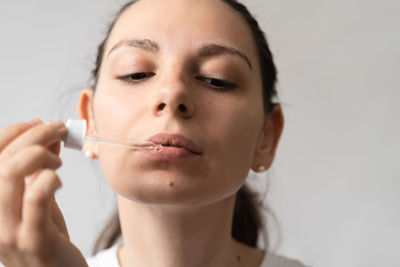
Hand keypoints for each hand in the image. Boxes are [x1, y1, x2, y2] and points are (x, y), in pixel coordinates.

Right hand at [0, 119, 87, 266]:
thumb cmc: (47, 237)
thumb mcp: (39, 200)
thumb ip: (40, 170)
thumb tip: (50, 135)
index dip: (11, 132)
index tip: (38, 123)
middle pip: (1, 161)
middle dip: (32, 135)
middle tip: (58, 129)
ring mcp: (7, 232)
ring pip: (10, 175)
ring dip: (39, 153)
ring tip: (58, 158)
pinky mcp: (33, 241)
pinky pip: (35, 197)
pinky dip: (50, 178)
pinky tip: (59, 178)